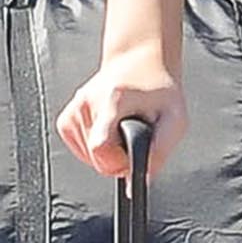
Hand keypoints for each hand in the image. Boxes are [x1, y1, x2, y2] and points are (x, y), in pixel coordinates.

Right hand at [54, 47, 182, 183]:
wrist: (139, 63)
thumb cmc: (158, 89)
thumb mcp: (175, 119)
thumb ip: (160, 151)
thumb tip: (142, 179)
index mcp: (113, 100)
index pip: (100, 146)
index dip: (117, 163)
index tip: (131, 157)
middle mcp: (87, 103)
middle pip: (97, 159)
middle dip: (119, 159)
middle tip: (134, 138)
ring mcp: (73, 111)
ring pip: (88, 158)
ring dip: (109, 153)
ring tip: (122, 128)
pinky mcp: (65, 120)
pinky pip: (80, 152)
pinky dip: (97, 150)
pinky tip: (110, 130)